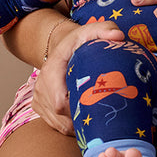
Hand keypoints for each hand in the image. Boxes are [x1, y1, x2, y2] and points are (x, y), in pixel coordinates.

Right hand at [32, 19, 123, 133]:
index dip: (77, 110)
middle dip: (82, 120)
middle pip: (60, 116)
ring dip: (78, 126)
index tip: (97, 111)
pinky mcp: (39, 107)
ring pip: (59, 124)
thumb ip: (106, 29)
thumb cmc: (80, 42)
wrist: (63, 48)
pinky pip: (56, 125)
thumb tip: (118, 36)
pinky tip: (87, 122)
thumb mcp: (92, 31)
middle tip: (105, 119)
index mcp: (52, 69)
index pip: (59, 101)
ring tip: (99, 122)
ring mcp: (38, 98)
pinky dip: (72, 126)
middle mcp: (41, 86)